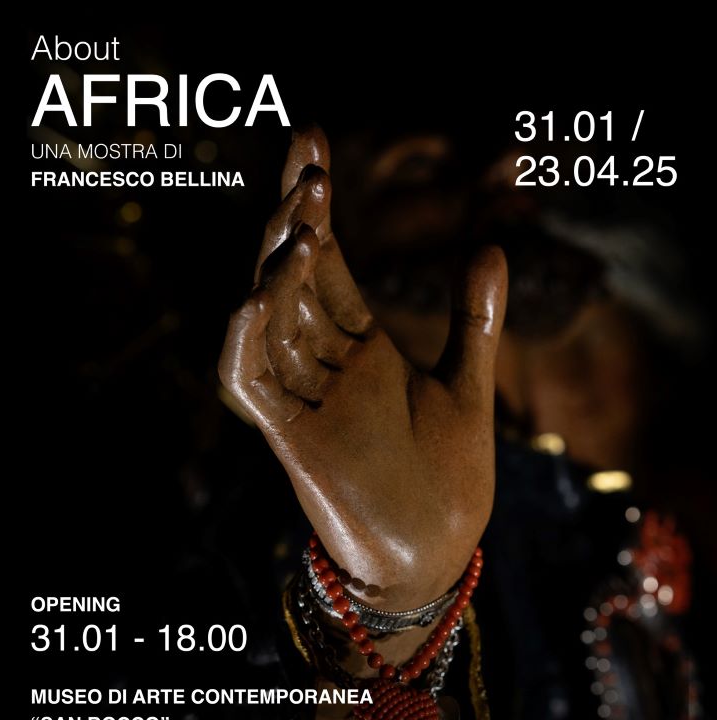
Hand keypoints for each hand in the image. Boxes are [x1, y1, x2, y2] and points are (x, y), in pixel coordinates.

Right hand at [219, 126, 506, 608]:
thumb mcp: (468, 383)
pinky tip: (259, 294)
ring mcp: (304, 402)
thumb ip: (474, 319)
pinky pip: (252, 383)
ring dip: (276, 270)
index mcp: (360, 351)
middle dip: (292, 218)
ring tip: (301, 217)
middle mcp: (325, 369)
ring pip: (267, 323)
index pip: (326, 266)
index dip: (315, 208)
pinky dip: (248, 339)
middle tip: (308, 158)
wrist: (437, 552)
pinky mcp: (293, 440)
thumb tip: (491, 245)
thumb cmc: (448, 478)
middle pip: (291, 281)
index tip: (313, 145)